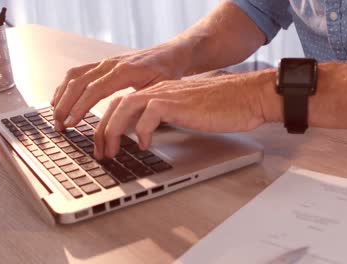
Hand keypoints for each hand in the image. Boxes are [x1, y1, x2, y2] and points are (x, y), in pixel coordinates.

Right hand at [51, 42, 190, 130]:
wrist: (170, 54)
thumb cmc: (167, 72)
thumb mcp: (160, 90)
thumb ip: (144, 106)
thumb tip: (132, 130)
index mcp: (124, 71)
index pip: (94, 90)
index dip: (80, 107)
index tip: (71, 123)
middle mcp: (110, 64)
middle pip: (78, 83)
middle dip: (65, 106)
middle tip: (59, 126)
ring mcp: (104, 62)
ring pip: (74, 76)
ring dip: (61, 96)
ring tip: (56, 117)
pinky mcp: (102, 64)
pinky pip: (78, 73)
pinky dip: (65, 87)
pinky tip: (59, 100)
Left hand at [93, 70, 279, 158]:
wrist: (246, 97)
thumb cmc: (223, 107)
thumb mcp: (188, 113)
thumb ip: (169, 119)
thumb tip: (151, 136)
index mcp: (159, 93)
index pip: (122, 104)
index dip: (107, 124)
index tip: (103, 144)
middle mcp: (158, 91)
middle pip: (116, 105)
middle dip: (101, 131)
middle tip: (100, 153)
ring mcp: (167, 95)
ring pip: (125, 107)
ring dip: (113, 131)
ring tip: (112, 152)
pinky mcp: (177, 103)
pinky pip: (148, 114)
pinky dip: (141, 130)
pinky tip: (143, 145)